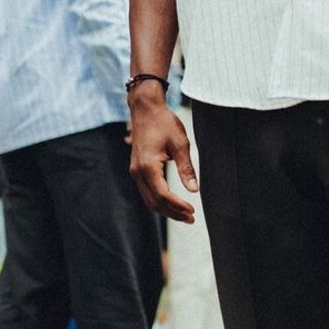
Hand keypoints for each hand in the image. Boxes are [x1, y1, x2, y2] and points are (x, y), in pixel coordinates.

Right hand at [128, 91, 198, 221]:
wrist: (146, 110)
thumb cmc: (163, 123)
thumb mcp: (180, 143)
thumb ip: (186, 168)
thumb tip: (194, 189)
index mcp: (148, 166)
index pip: (162, 195)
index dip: (178, 206)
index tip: (192, 210)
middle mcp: (137, 172)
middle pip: (154, 202)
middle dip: (173, 213)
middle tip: (191, 218)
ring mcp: (135, 172)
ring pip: (149, 200)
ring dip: (166, 209)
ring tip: (185, 215)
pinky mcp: (136, 170)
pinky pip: (147, 192)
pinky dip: (160, 201)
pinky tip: (173, 203)